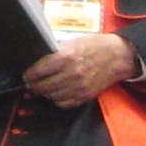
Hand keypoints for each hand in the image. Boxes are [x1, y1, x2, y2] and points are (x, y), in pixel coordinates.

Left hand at [24, 33, 138, 107]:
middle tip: (31, 84)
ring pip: (52, 96)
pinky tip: (56, 93)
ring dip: (45, 93)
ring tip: (43, 88)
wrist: (118, 57)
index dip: (30, 74)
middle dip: (34, 86)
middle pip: (44, 86)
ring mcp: (79, 87)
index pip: (40, 70)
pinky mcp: (85, 96)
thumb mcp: (73, 42)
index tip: (26, 75)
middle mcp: (72, 73)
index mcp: (67, 56)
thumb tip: (38, 60)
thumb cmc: (95, 45)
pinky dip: (57, 100)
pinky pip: (64, 103)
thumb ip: (56, 51)